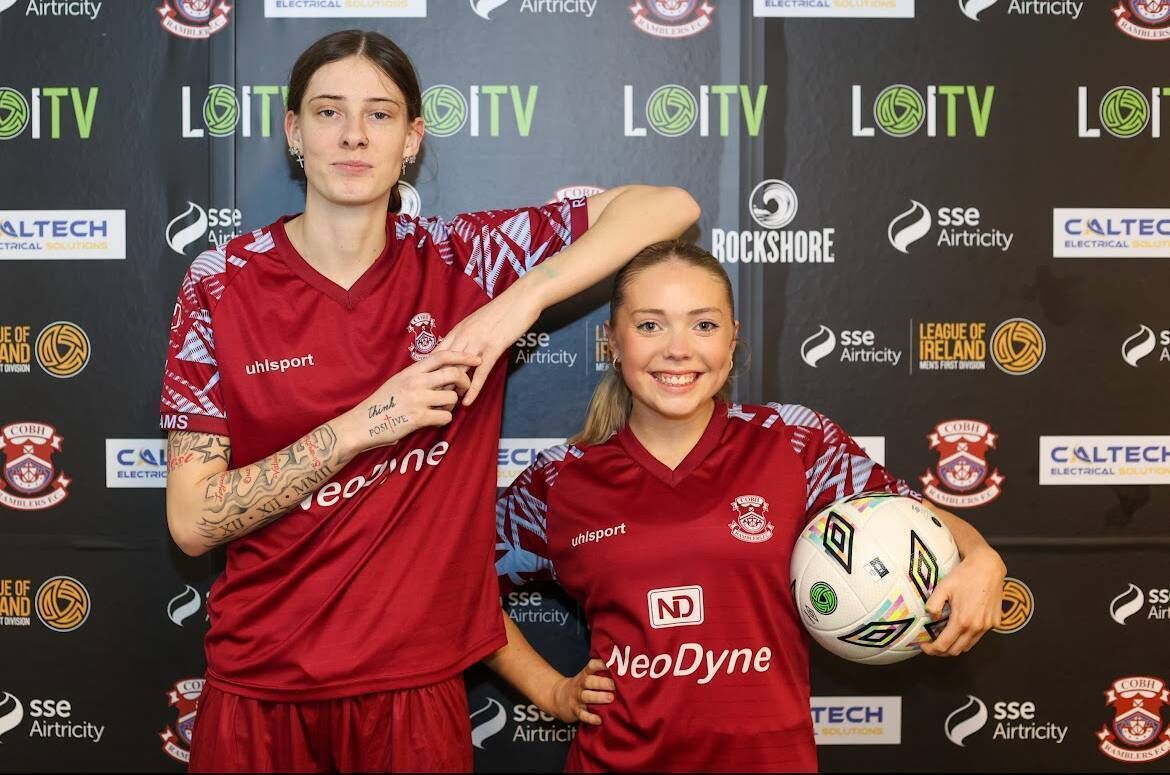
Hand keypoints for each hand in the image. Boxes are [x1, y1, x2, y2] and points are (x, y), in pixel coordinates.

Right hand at [338, 350, 479, 454]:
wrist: (362, 424)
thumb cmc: (382, 404)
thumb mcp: (398, 382)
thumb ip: (418, 376)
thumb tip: (442, 374)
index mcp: (410, 371)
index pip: (442, 356)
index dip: (462, 356)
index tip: (476, 359)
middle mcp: (415, 382)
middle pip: (453, 374)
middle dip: (464, 382)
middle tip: (463, 388)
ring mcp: (417, 400)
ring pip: (452, 397)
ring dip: (451, 405)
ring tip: (440, 409)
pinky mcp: (418, 418)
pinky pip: (445, 417)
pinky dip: (444, 420)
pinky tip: (433, 420)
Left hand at [434, 288, 541, 406]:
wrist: (521, 298)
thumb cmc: (502, 310)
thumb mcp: (478, 321)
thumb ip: (468, 335)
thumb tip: (461, 349)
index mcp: (458, 330)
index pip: (437, 355)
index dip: (430, 373)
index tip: (426, 388)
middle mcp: (463, 336)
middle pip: (443, 365)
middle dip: (436, 386)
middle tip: (431, 404)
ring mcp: (477, 342)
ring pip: (458, 370)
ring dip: (451, 391)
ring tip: (446, 409)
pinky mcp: (493, 348)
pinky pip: (479, 373)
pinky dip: (472, 389)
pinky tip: (467, 402)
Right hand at [550, 659, 614, 725]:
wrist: (558, 698)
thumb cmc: (580, 688)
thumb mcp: (586, 678)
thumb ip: (600, 675)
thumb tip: (623, 674)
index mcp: (585, 675)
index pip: (592, 666)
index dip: (601, 664)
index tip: (612, 664)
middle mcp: (580, 685)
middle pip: (589, 681)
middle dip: (602, 682)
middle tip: (614, 685)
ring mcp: (577, 698)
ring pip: (586, 696)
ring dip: (598, 697)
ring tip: (610, 698)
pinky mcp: (575, 711)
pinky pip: (582, 715)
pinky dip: (590, 718)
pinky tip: (599, 720)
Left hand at [920, 546, 1006, 656]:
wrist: (988, 566)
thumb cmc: (964, 575)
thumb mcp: (943, 587)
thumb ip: (933, 605)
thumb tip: (932, 618)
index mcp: (962, 620)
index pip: (944, 646)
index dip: (931, 650)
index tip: (923, 645)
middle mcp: (977, 627)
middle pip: (957, 650)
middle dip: (942, 651)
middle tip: (932, 644)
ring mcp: (988, 626)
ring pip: (969, 645)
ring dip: (956, 645)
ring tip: (945, 637)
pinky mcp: (996, 622)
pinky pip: (980, 635)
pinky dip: (969, 636)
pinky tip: (961, 626)